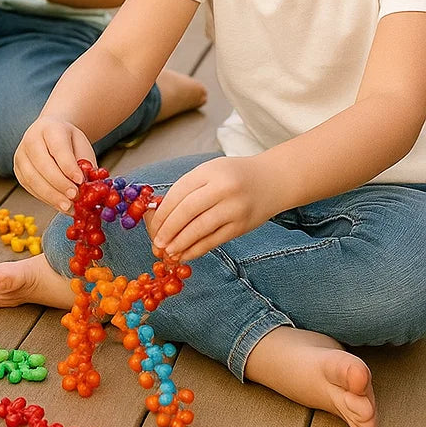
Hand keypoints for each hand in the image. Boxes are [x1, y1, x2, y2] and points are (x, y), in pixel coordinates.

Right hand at [13, 116, 96, 212]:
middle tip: (74, 196)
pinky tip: (59, 205)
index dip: (68, 166)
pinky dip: (45, 198)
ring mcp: (21, 154)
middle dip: (60, 183)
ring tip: (68, 206)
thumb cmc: (68, 141)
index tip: (80, 180)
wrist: (51, 133)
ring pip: (32, 178)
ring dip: (51, 196)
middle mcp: (31, 138)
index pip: (58, 148)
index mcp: (50, 127)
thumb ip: (85, 164)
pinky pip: (29, 187)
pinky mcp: (18, 170)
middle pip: (42, 164)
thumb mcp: (81, 146)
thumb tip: (87, 187)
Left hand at [147, 155, 275, 261]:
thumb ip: (188, 188)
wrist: (273, 180)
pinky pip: (215, 240)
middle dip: (168, 229)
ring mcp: (234, 208)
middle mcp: (222, 189)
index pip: (178, 193)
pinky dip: (198, 249)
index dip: (163, 212)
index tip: (152, 225)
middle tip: (157, 243)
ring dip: (181, 243)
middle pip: (187, 211)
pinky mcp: (242, 226)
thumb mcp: (210, 172)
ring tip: (168, 252)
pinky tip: (186, 254)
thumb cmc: (234, 175)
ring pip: (200, 228)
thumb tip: (160, 214)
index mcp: (209, 171)